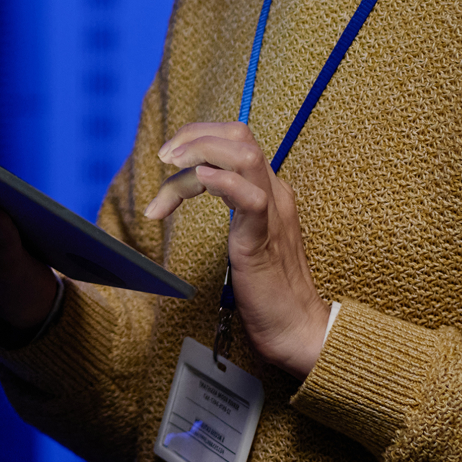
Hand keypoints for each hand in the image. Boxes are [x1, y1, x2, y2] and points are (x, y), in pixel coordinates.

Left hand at [146, 122, 330, 378]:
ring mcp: (272, 213)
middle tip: (165, 156)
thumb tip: (197, 183)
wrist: (296, 327)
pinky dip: (221, 181)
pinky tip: (199, 181)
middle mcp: (273, 191)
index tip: (171, 156)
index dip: (198, 137)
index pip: (235, 138)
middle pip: (239, 134)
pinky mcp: (263, 240)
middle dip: (195, 135)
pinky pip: (251, 198)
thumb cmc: (268, 287)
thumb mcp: (245, 233)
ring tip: (171, 165)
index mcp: (268, 188)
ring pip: (244, 154)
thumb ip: (232, 204)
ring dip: (201, 151)